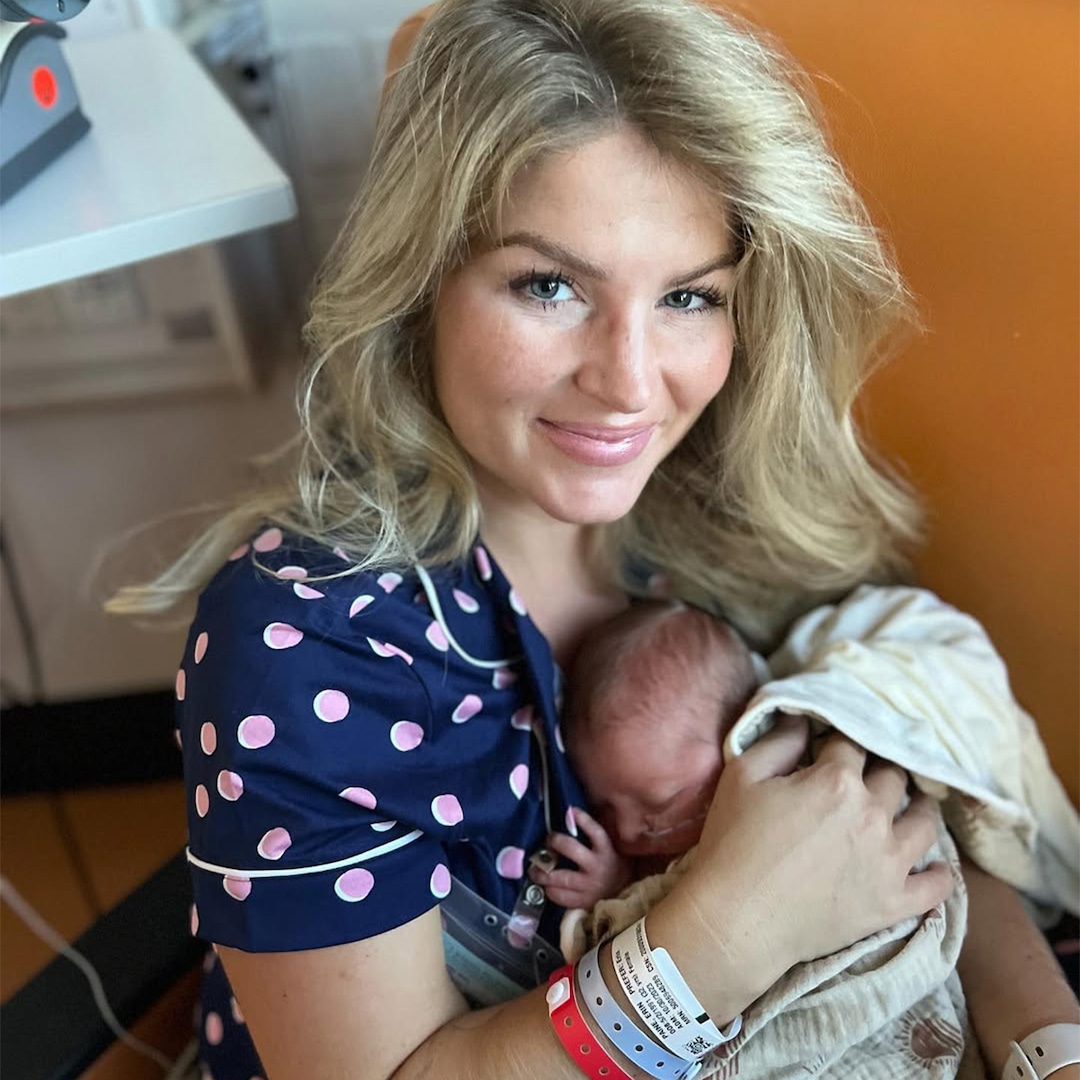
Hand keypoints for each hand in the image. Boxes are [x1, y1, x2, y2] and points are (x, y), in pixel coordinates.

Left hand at [529, 807, 633, 908]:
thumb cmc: (610, 865)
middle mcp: (597, 867)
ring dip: (543, 872)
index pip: (595, 832)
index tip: (571, 810)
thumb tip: (570, 817)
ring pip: (561, 877)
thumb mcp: (608, 849)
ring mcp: (589, 886)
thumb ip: (592, 837)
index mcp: (606, 851)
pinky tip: (546, 887)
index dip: (584, 820)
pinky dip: (550, 891)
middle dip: (555, 842)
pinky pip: (561, 897)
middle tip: (547, 840)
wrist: (622, 892)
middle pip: (571, 849)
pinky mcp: (583, 902)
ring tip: (533, 870)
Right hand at [667, 715, 954, 997]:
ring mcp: (890, 861)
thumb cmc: (733, 843)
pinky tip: (933, 866)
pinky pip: (938, 886)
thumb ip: (778, 740)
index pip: (852, 744)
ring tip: (911, 807)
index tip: (834, 749)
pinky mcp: (894, 903)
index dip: (841, 743)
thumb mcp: (742, 776)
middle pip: (894, 777)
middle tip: (869, 776)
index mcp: (836, 780)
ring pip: (926, 823)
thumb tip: (803, 719)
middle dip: (881, 770)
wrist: (737, 919)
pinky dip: (940, 874)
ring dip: (920, 808)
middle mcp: (873, 815)